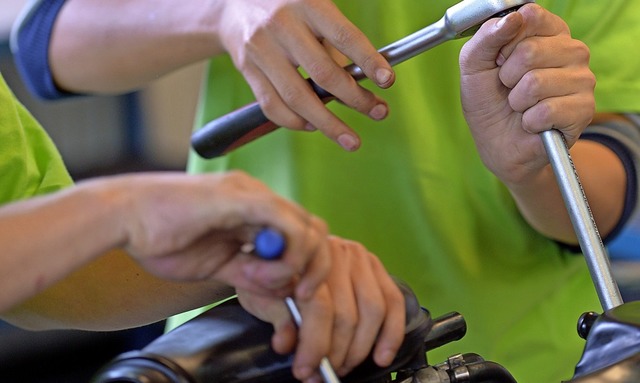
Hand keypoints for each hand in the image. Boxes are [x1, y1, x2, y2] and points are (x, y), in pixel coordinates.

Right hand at [120, 171, 329, 298]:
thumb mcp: (218, 267)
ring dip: (300, 263)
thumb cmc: (162, 241)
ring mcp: (252, 195)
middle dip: (314, 268)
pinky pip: (284, 221)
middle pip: (314, 231)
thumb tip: (284, 289)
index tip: (296, 295)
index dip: (308, 268)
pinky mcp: (239, 197)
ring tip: (270, 282)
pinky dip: (288, 251)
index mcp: (255, 214)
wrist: (125, 219)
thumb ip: (251, 275)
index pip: (303, 236)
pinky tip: (266, 270)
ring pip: (306, 227)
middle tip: (299, 295)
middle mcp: (260, 200)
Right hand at [216, 0, 394, 150]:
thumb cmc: (290, 10)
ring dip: (328, 124)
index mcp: (307, 5)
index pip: (344, 36)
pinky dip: (295, 122)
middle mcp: (281, 26)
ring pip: (297, 98)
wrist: (234, 4)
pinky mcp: (246, 70)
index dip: (368, 60)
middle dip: (355, 99)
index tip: (387, 81)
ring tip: (351, 140)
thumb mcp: (316, 11)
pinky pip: (272, 106)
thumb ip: (337, 45)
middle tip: (379, 113)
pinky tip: (314, 126)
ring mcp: (260, 49)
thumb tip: (364, 89)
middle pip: (323, 73)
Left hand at [237, 236, 405, 381]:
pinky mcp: (376, 265)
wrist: (284, 253)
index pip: (319, 307)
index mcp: (305, 258)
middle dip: (337, 353)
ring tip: (345, 365)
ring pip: (372, 311)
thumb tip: (286, 344)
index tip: (305, 371)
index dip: (314, 344)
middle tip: (326, 372)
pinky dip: (391, 334)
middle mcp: (336, 252)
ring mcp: (359, 257)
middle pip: (347, 314)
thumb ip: (279, 320)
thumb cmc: (275, 279)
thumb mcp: (266, 296)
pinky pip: (393, 302)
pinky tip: (381, 356)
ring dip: (360, 349)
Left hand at [459, 4, 594, 185]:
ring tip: (520, 106)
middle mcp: (572, 51)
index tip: (499, 60)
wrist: (496, 144)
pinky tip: (532, 122)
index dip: (504, 44)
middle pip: (530, 51)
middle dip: (507, 77)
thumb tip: (512, 18)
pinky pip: (546, 110)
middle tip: (509, 88)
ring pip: (536, 82)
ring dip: (516, 101)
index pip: (530, 17)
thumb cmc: (489, 101)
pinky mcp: (584, 109)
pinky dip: (529, 120)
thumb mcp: (474, 65)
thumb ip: (486, 37)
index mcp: (548, 32)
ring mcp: (582, 79)